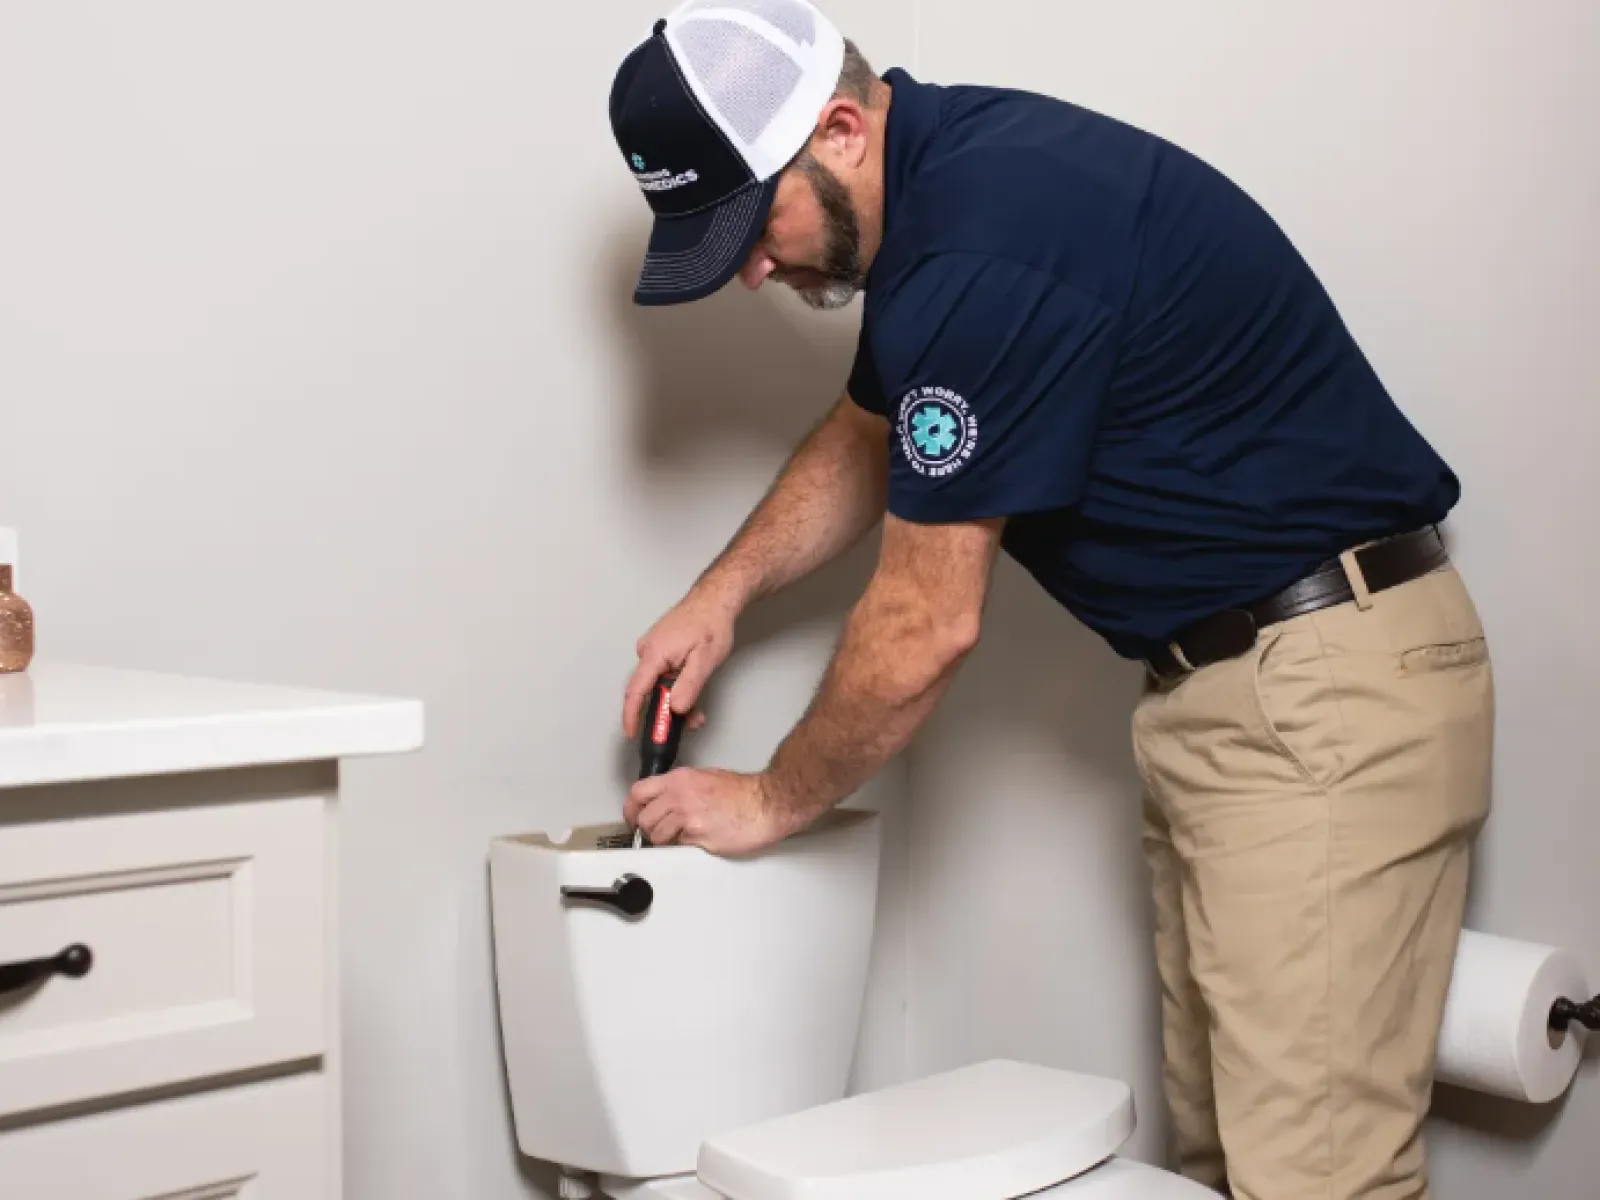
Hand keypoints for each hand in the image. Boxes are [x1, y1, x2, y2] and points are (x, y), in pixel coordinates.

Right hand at [623, 584, 741, 738]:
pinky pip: (662, 673)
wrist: (716, 599)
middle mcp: (648, 650)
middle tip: (685, 724)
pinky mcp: (661, 647)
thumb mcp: (705, 660)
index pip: (635, 691)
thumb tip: (675, 709)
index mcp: (654, 654)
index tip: (632, 733)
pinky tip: (690, 692)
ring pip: (658, 683)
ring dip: (674, 699)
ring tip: (696, 711)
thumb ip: (689, 686)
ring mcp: (653, 648)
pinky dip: (674, 686)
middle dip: (664, 711)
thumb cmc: (711, 624)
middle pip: (648, 690)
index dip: (632, 716)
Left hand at [626, 768, 790, 855]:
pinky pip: (678, 846)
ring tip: (682, 837)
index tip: (634, 817)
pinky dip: (684, 847)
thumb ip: (681, 788)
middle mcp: (680, 795)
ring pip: (656, 835)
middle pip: (643, 818)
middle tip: (659, 833)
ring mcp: (688, 816)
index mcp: (680, 779)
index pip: (638, 792)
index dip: (632, 809)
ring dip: (665, 841)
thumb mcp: (705, 778)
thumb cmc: (743, 792)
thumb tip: (665, 801)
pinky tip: (698, 840)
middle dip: (648, 829)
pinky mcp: (698, 835)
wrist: (766, 803)